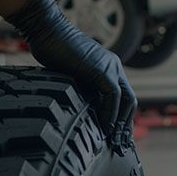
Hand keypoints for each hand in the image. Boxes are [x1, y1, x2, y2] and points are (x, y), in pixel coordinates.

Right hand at [4, 0, 136, 154]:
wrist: (47, 32)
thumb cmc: (52, 52)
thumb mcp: (71, 76)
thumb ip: (82, 90)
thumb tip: (83, 114)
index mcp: (108, 68)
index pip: (123, 96)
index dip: (122, 117)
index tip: (116, 134)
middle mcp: (113, 67)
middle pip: (130, 100)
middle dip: (126, 123)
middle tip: (120, 143)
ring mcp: (110, 67)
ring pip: (125, 100)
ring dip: (120, 122)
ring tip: (111, 139)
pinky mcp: (101, 71)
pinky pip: (113, 97)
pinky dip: (110, 114)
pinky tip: (103, 127)